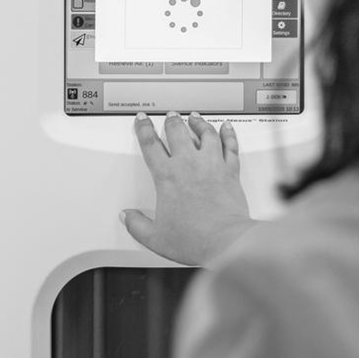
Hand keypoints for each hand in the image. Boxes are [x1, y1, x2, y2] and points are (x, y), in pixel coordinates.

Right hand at [122, 112, 255, 265]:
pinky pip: (230, 146)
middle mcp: (189, 165)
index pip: (150, 144)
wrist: (225, 242)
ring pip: (206, 134)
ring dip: (199, 123)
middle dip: (172, 121)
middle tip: (170, 116)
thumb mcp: (155, 237)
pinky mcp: (231, 172)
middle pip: (178, 132)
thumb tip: (127, 217)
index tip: (143, 121)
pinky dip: (229, 134)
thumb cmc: (194, 239)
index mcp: (167, 177)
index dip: (144, 129)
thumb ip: (137, 225)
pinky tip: (227, 128)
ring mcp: (212, 165)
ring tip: (195, 118)